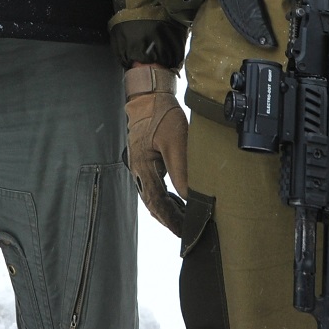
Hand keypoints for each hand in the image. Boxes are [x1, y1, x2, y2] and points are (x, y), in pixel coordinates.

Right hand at [125, 65, 188, 234]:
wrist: (149, 97)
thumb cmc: (161, 115)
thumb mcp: (176, 142)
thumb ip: (182, 171)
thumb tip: (189, 196)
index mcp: (143, 167)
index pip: (158, 202)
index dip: (171, 219)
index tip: (184, 230)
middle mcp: (138, 170)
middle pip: (153, 204)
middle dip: (169, 219)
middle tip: (186, 230)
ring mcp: (140, 167)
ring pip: (152, 197)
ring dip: (167, 210)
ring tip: (184, 219)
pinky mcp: (145, 162)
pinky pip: (153, 187)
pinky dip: (165, 198)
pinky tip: (177, 200)